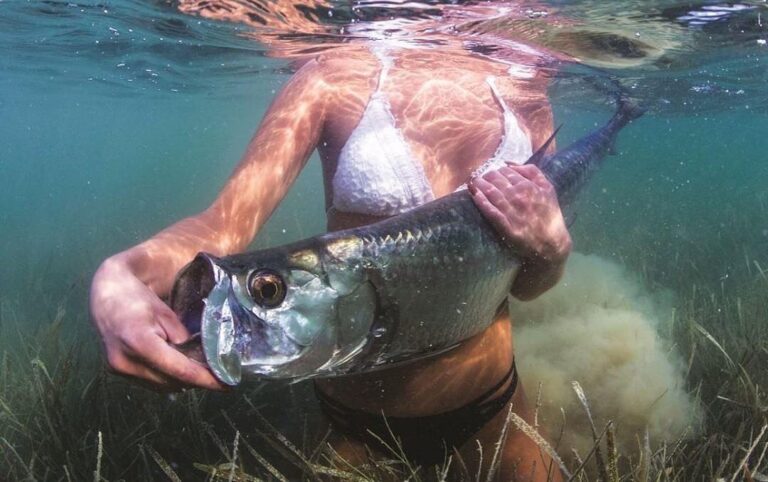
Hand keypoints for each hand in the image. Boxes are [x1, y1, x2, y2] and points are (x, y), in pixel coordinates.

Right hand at [89, 257, 224, 390]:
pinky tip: (178, 366)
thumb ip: (183, 339)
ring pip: (161, 386)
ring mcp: (119, 369)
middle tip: (217, 373)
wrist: (106, 295)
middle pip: (171, 381)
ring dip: (181, 380)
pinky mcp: (117, 371)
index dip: (205, 380)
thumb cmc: (138, 299)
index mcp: (140, 342)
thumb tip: (201, 360)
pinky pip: (150, 382)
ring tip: (200, 369)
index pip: (179, 370)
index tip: (225, 385)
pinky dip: (167, 377)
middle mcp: (127, 361)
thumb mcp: (166, 315)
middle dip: (196, 380)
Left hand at [469, 164, 571, 299]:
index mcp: (530, 186)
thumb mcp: (548, 188)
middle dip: (486, 176)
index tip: (491, 174)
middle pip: (496, 180)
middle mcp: (521, 197)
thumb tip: (509, 162)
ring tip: (473, 183)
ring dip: (479, 185)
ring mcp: (513, 212)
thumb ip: (532, 171)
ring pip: (492, 193)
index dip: (496, 171)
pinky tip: (474, 195)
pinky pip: (491, 212)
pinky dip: (481, 202)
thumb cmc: (549, 214)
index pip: (506, 172)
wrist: (552, 243)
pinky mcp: (507, 227)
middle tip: (479, 178)